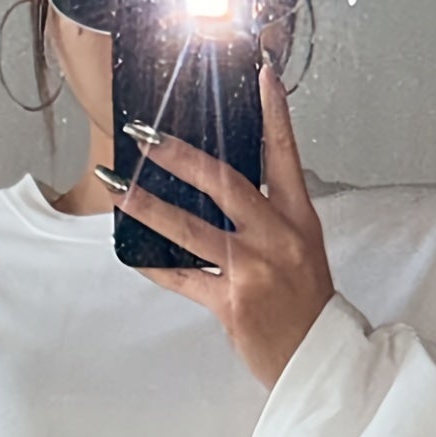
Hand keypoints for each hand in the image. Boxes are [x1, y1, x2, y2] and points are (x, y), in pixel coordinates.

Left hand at [105, 60, 335, 390]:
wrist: (317, 360)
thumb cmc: (307, 307)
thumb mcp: (303, 251)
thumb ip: (270, 219)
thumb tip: (225, 191)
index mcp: (299, 220)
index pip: (286, 155)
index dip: (274, 113)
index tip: (262, 76)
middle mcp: (277, 238)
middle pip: (224, 182)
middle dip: (180, 155)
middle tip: (146, 135)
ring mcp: (253, 270)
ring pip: (191, 229)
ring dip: (149, 207)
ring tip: (117, 188)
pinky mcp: (232, 302)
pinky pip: (183, 278)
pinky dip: (154, 266)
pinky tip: (131, 252)